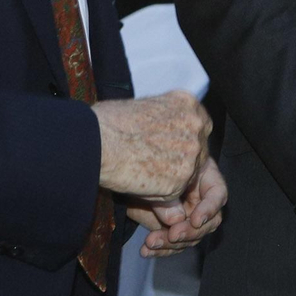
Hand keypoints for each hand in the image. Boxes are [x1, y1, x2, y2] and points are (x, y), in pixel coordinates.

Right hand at [93, 90, 210, 200]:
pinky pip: (175, 192)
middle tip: (153, 161)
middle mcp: (197, 125)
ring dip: (170, 177)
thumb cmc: (109, 122)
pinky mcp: (181, 179)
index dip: (181, 140)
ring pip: (189, 173)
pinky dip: (160, 192)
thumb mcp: (145, 107)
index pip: (197, 127)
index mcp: (188, 102)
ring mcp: (192, 153)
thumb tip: (167, 135)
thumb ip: (166, 120)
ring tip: (141, 169)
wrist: (96, 142)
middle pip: (198, 150)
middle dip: (180, 159)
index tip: (166, 146)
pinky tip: (140, 180)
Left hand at [127, 157, 227, 257]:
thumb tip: (176, 219)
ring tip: (151, 242)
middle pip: (208, 222)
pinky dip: (160, 249)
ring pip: (191, 237)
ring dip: (171, 244)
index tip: (195, 220)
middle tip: (173, 235)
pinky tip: (146, 250)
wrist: (131, 176)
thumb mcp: (158, 176)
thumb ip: (169, 196)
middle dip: (190, 232)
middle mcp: (200, 199)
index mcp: (204, 178)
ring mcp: (189, 216)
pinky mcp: (175, 230)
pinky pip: (173, 245)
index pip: (217, 193)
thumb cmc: (148, 166)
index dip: (210, 208)